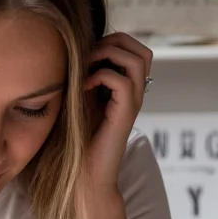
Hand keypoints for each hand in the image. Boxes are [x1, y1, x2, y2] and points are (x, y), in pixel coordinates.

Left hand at [84, 32, 152, 187]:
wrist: (86, 175)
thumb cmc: (78, 143)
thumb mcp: (79, 103)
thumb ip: (85, 79)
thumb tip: (75, 54)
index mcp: (126, 90)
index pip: (134, 50)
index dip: (112, 43)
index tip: (85, 56)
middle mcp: (134, 94)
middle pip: (142, 50)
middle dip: (114, 43)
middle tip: (89, 56)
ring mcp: (132, 104)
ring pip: (138, 60)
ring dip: (108, 55)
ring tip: (86, 68)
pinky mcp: (125, 115)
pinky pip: (122, 81)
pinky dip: (100, 76)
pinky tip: (83, 89)